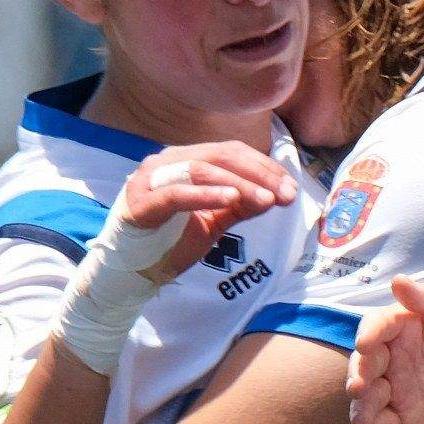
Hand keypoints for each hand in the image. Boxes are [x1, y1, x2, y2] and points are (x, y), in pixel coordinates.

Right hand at [120, 142, 296, 281]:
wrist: (131, 271)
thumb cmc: (171, 242)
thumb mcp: (214, 221)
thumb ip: (240, 206)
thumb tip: (274, 195)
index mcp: (185, 161)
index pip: (231, 152)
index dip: (264, 167)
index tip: (291, 188)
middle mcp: (167, 162)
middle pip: (221, 156)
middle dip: (259, 175)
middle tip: (286, 195)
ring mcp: (150, 179)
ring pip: (202, 170)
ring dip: (240, 184)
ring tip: (267, 200)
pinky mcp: (141, 203)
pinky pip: (177, 193)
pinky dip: (207, 194)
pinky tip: (231, 199)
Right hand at [348, 276, 423, 423]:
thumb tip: (398, 281)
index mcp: (403, 326)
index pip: (378, 326)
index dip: (369, 333)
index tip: (365, 343)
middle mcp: (393, 356)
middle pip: (365, 363)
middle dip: (359, 375)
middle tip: (360, 387)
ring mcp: (396, 386)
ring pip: (369, 396)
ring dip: (361, 407)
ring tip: (362, 420)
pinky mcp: (405, 413)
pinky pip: (383, 423)